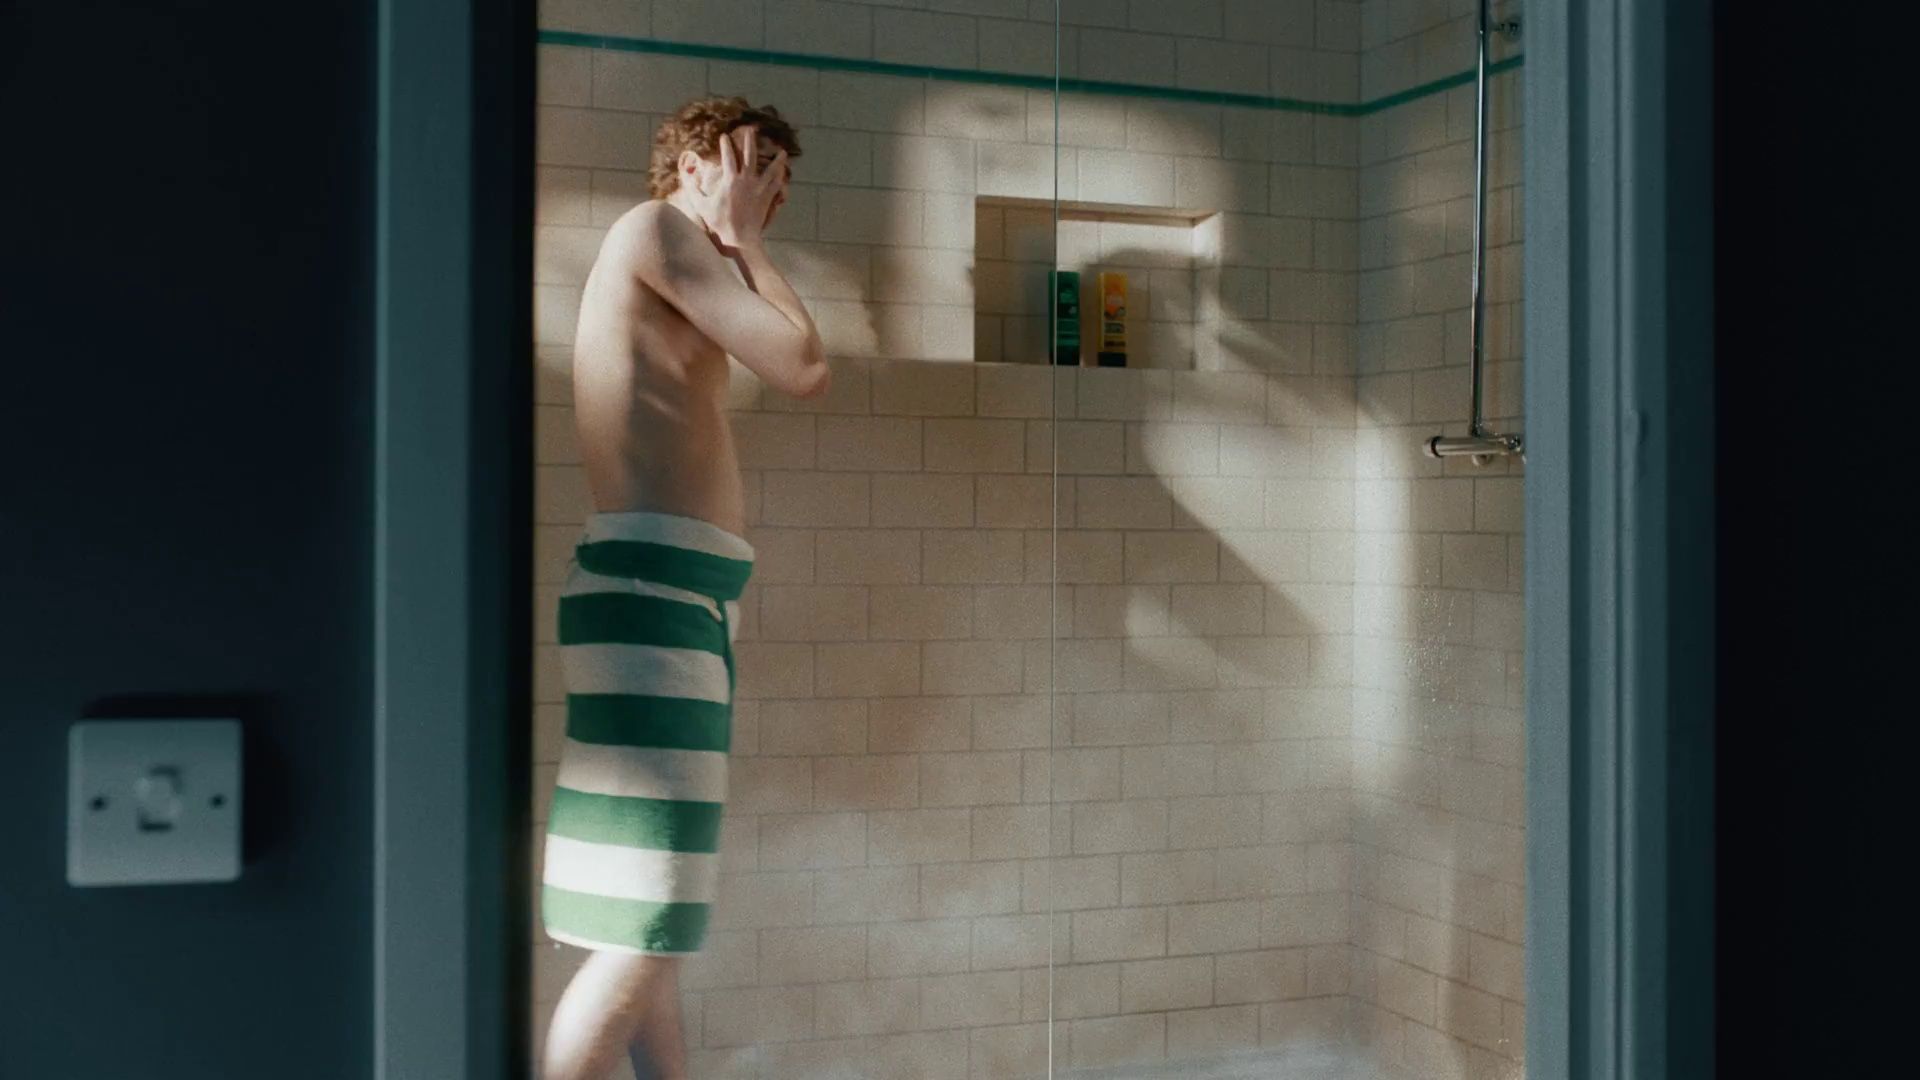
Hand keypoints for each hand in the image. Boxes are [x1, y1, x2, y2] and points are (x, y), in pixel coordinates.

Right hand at [698, 126, 787, 253]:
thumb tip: (685, 176)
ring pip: (770, 170)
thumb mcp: (701, 205)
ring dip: (776, 160)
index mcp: (730, 180)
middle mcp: (746, 180)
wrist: (740, 238)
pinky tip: (784, 173)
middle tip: (752, 130)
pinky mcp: (767, 198)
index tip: (724, 136)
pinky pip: (776, 185)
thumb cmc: (720, 222)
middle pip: (750, 156)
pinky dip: (780, 177)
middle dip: (750, 141)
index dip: (725, 145)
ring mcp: (759, 189)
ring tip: (782, 152)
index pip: (728, 157)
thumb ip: (693, 189)